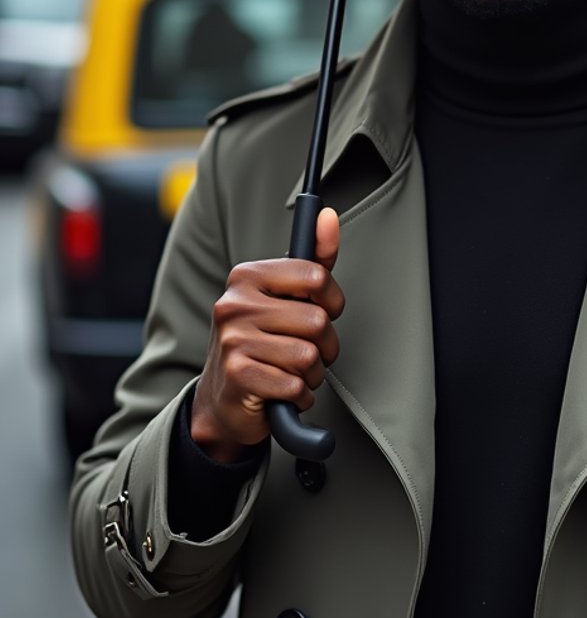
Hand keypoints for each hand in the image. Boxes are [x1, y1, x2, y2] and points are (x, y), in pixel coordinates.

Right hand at [191, 208, 342, 462]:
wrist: (224, 401)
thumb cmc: (262, 342)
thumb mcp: (286, 298)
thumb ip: (313, 260)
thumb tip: (329, 216)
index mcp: (247, 277)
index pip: (316, 276)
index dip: (332, 301)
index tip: (323, 311)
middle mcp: (234, 304)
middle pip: (318, 321)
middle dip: (324, 345)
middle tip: (304, 351)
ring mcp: (233, 340)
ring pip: (309, 356)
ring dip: (312, 373)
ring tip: (291, 371)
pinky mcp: (238, 376)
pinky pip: (297, 385)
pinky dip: (299, 395)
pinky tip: (281, 389)